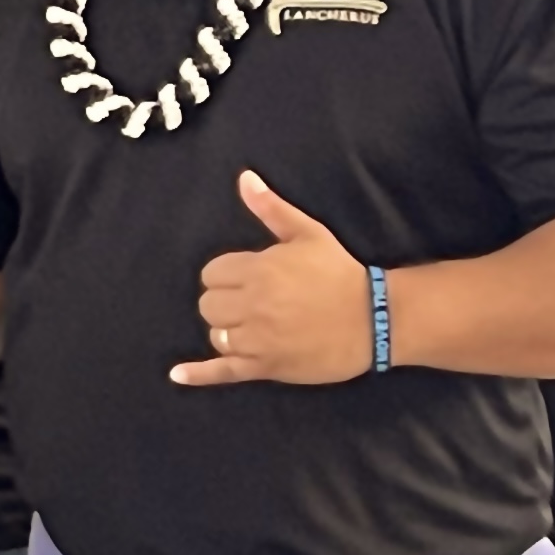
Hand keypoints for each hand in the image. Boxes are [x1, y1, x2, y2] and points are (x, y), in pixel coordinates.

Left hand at [173, 172, 371, 387]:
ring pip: (217, 335)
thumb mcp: (308, 234)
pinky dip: (200, 374)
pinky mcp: (267, 367)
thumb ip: (271, 209)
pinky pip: (224, 372)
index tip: (250, 279)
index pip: (212, 275)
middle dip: (225, 302)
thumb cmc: (341, 273)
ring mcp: (258, 339)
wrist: (377, 318)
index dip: (227, 276)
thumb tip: (244, 179)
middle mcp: (252, 306)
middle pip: (208, 305)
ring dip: (229, 329)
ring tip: (257, 325)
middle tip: (254, 302)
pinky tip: (177, 375)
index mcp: (258, 271)